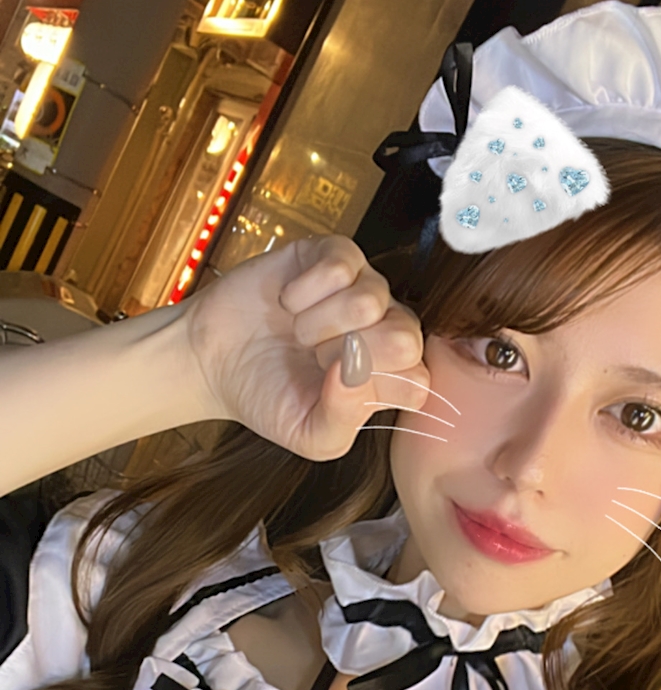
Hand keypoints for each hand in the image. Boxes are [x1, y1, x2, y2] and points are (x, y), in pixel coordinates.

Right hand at [182, 236, 430, 460]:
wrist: (214, 360)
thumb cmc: (268, 396)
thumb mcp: (308, 435)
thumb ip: (342, 420)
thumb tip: (355, 373)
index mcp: (390, 377)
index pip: (417, 381)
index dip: (372, 386)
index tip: (333, 387)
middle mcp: (386, 330)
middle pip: (407, 337)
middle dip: (350, 354)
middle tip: (315, 359)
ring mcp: (364, 288)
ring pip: (371, 300)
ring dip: (321, 323)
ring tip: (298, 332)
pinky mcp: (334, 254)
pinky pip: (342, 265)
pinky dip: (305, 291)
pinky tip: (288, 302)